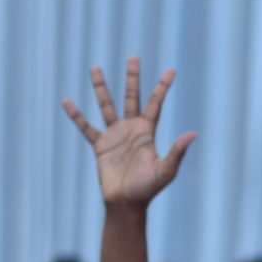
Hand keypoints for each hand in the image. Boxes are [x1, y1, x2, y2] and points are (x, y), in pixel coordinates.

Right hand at [62, 57, 196, 210]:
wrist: (125, 204)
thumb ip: (177, 151)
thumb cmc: (147, 189)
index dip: (163, 87)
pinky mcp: (100, 146)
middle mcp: (131, 129)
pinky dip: (77, 116)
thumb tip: (193, 134)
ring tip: (95, 68)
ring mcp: (114, 135)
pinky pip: (86, 127)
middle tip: (134, 57)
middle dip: (132, 78)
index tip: (171, 70)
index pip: (156, 103)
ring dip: (101, 87)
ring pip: (106, 105)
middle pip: (131, 97)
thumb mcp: (166, 170)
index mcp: (147, 132)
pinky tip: (68, 102)